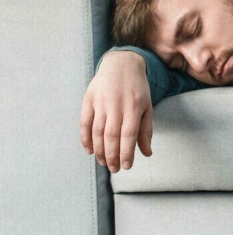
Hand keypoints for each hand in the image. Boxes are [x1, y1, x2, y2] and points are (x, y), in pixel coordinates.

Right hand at [80, 51, 153, 172]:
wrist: (121, 64)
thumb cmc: (137, 90)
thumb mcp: (147, 108)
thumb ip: (145, 131)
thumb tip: (147, 153)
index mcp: (133, 108)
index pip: (128, 135)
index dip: (126, 153)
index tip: (126, 166)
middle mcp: (116, 105)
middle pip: (111, 136)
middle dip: (111, 156)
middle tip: (114, 169)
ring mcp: (100, 102)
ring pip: (97, 131)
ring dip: (99, 150)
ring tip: (103, 162)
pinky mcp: (88, 100)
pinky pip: (84, 122)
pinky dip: (85, 138)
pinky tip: (89, 150)